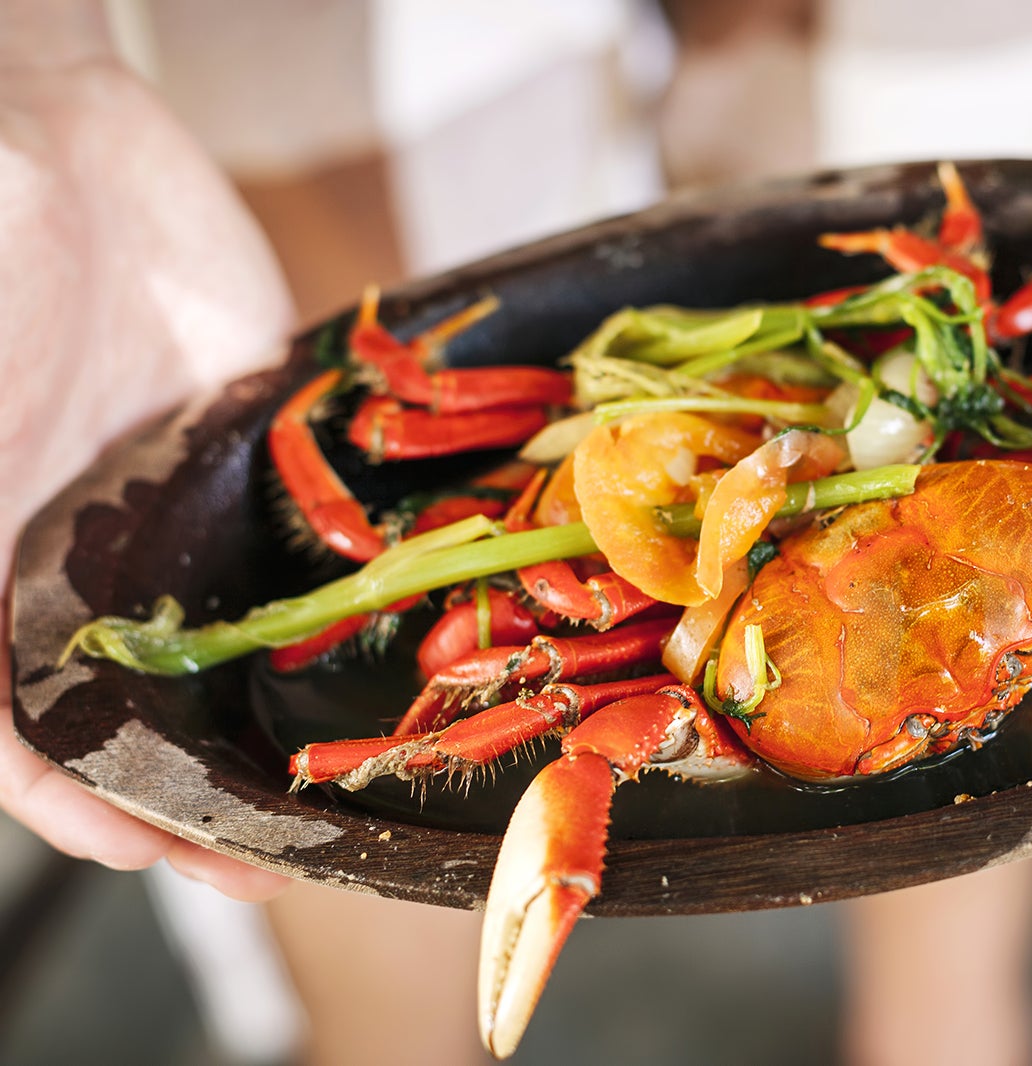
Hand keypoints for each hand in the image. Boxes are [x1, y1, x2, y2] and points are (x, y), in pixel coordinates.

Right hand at [1, 2, 293, 896]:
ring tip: (340, 789)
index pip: (23, 738)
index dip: (82, 808)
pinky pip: (296, 560)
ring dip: (269, 729)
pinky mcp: (251, 467)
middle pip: (137, 719)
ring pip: (222, 658)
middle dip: (198, 796)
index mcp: (2, 579)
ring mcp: (173, 524)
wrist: (59, 145)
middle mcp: (85, 569)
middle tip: (280, 854)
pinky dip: (329, 617)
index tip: (154, 853)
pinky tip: (384, 657)